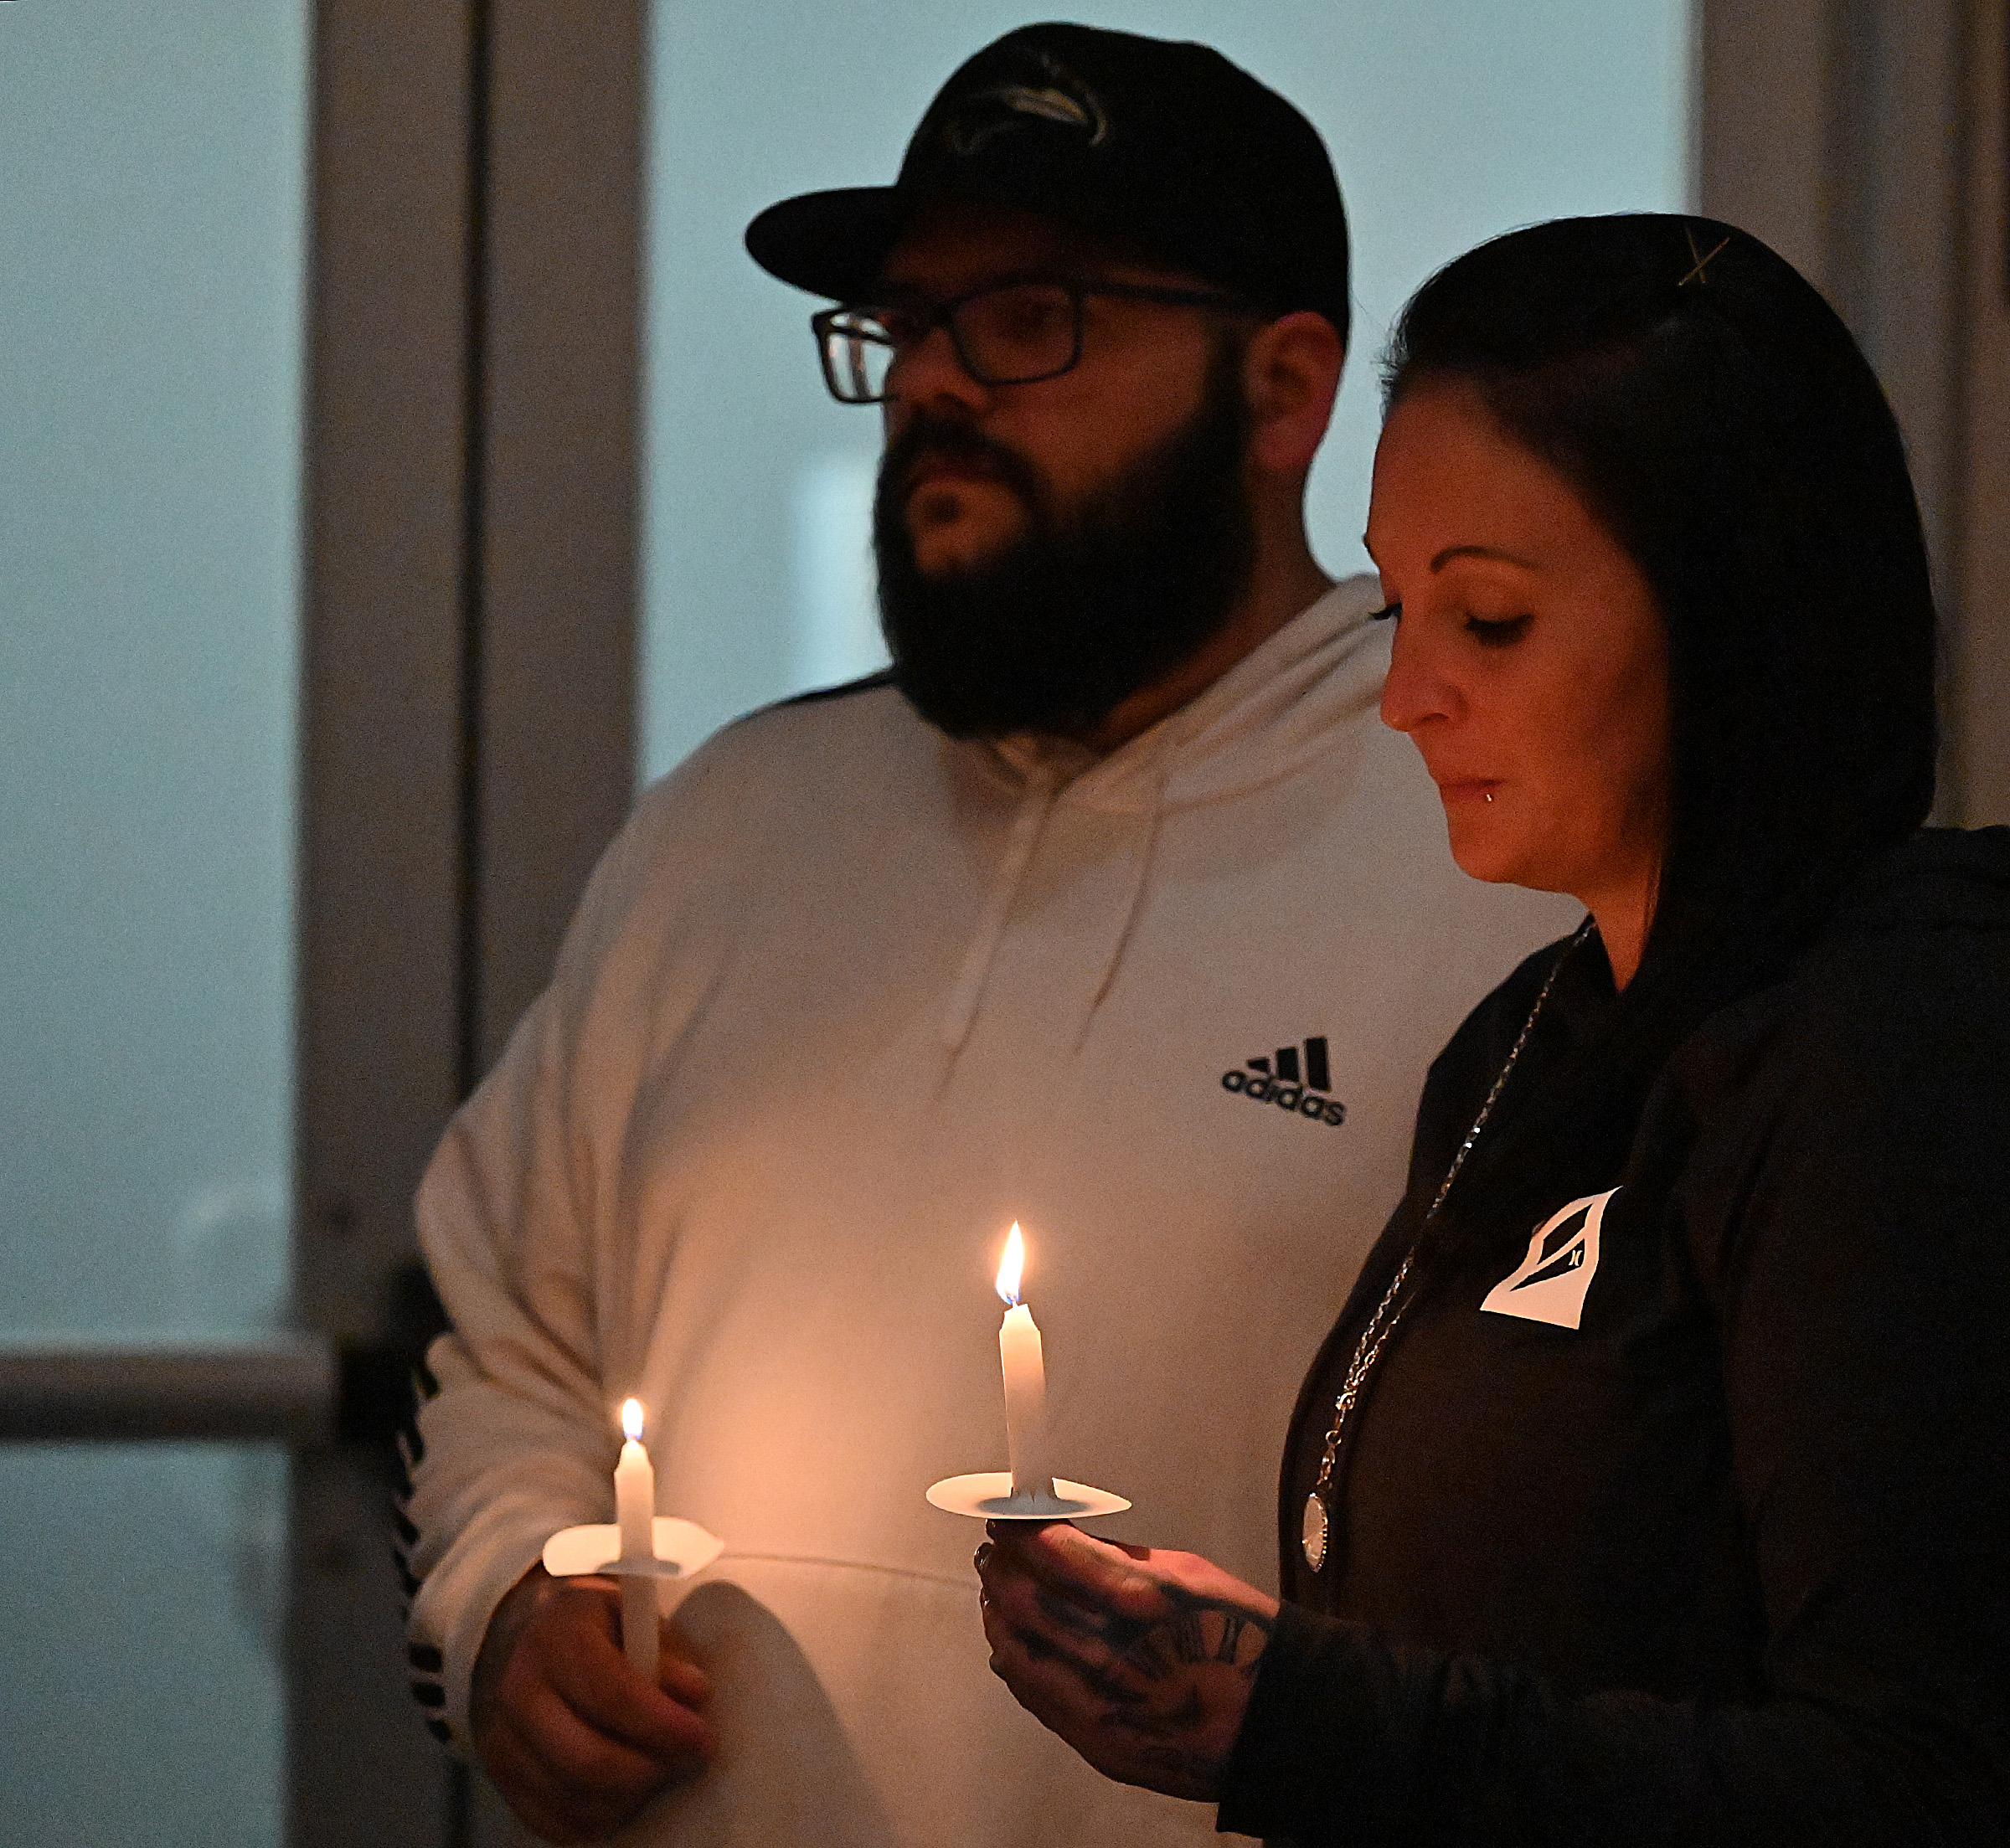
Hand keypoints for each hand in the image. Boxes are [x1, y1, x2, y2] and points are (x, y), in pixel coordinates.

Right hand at [470, 1565, 713, 1843]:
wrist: (526, 1639)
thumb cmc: (597, 1630)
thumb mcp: (635, 1619)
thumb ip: (667, 1656)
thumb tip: (693, 1697)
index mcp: (557, 1637)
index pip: (612, 1693)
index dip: (661, 1724)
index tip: (700, 1738)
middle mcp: (520, 1690)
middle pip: (587, 1760)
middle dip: (648, 1772)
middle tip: (686, 1763)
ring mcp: (502, 1738)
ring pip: (572, 1798)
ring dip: (628, 1799)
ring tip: (658, 1775)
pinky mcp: (500, 1776)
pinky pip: (552, 1822)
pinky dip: (597, 1820)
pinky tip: (625, 1796)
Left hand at [976, 1523, 1276, 1803]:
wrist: (1276, 1717)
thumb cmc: (1238, 1631)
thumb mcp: (1186, 1570)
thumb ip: (1119, 1558)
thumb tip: (1066, 1541)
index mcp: (1137, 1598)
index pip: (1053, 1554)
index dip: (1019, 1533)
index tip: (1005, 1519)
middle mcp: (1110, 1651)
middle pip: (1027, 1602)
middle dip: (1003, 1569)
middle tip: (992, 1550)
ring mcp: (1100, 1705)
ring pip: (1021, 1654)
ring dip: (1000, 1617)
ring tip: (994, 1593)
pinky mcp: (1099, 1744)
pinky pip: (1038, 1699)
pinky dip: (1017, 1666)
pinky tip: (1010, 1646)